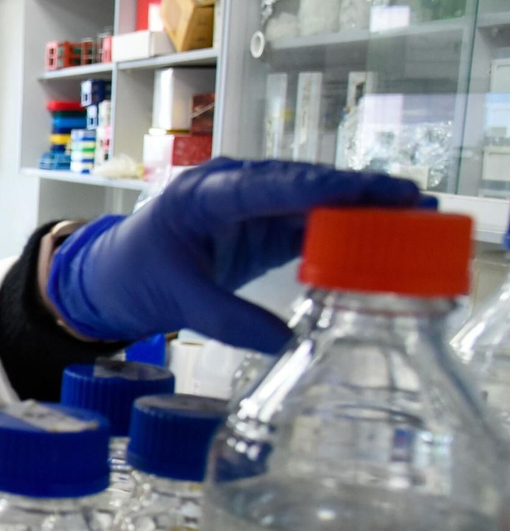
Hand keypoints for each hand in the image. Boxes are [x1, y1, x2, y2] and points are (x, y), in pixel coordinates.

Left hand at [45, 158, 437, 352]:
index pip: (266, 186)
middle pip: (302, 186)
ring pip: (313, 203)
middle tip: (411, 199)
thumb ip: (228, 320)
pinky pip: (309, 225)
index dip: (316, 188)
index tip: (361, 190)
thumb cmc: (134, 275)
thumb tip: (287, 344)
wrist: (113, 275)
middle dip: (357, 192)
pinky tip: (385, 239)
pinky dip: (346, 232)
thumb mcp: (176, 300)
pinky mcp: (262, 227)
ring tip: (416, 215)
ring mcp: (251, 206)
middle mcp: (232, 190)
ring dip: (361, 209)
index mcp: (202, 196)